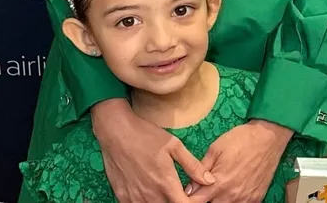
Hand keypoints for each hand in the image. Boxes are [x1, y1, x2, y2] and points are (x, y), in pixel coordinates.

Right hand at [92, 99, 215, 202]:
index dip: (193, 202)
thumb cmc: (146, 136)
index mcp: (166, 184)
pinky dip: (147, 202)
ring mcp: (135, 199)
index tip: (194, 194)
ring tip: (165, 189)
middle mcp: (151, 196)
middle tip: (180, 190)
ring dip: (163, 202)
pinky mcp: (122, 198)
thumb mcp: (174, 146)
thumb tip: (210, 180)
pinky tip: (150, 190)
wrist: (116, 132)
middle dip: (178, 202)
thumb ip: (192, 166)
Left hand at [186, 119, 292, 202]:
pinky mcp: (256, 199)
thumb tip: (189, 187)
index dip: (190, 198)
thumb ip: (201, 169)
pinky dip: (234, 201)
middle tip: (206, 188)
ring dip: (219, 200)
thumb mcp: (216, 148)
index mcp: (219, 183)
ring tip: (221, 188)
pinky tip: (234, 190)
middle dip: (206, 199)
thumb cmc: (240, 139)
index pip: (196, 202)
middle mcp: (231, 196)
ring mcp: (245, 200)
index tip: (189, 192)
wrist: (268, 138)